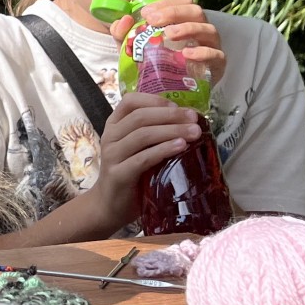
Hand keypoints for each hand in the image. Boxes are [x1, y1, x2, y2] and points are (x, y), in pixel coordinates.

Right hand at [81, 90, 202, 230]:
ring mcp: (112, 156)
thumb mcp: (139, 149)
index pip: (130, 101)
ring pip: (142, 135)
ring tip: (194, 133)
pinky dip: (163, 150)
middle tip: (194, 119)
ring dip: (171, 131)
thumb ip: (154, 134)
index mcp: (114, 125)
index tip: (178, 106)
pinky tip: (180, 147)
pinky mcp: (118, 174)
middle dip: (170, 116)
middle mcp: (110, 136)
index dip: (154, 100)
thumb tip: (188, 121)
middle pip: (140, 117)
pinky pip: (143, 158)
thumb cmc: (131, 174)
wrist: (110, 205)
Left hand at [111, 0, 225, 86]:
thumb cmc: (154, 64)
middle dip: (174, 12)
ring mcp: (210, 45)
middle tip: (154, 21)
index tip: (146, 13)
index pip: (183, 1)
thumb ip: (124, 34)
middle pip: (196, 11)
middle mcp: (199, 29)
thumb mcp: (133, 48)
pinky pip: (216, 54)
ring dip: (188, 28)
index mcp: (183, 20)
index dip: (167, 2)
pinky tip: (186, 54)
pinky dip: (202, 52)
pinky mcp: (217, 64)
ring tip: (169, 34)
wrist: (166, 92)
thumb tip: (123, 20)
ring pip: (208, 29)